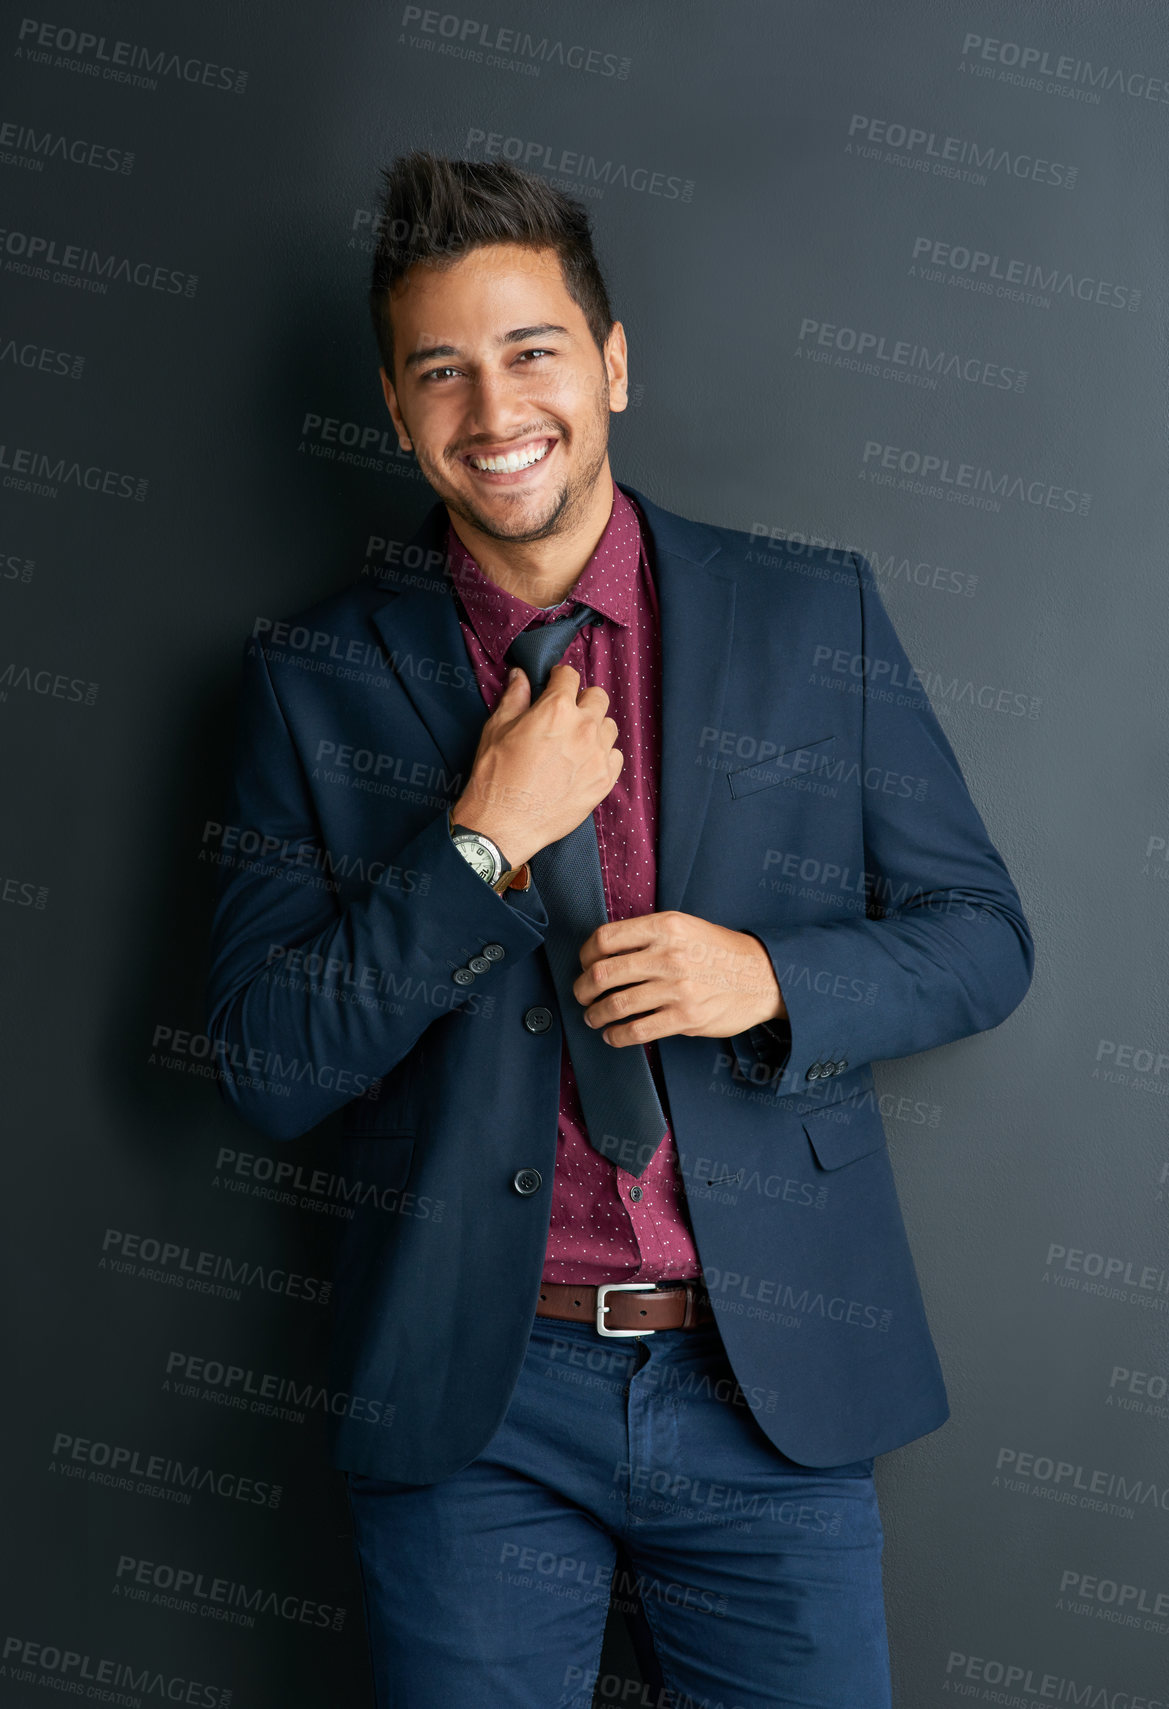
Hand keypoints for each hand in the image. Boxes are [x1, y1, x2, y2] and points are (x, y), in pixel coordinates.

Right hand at [450, 664, 621, 868]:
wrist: (504, 823)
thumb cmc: (496, 775)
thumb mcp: (497, 728)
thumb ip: (514, 697)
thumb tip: (520, 676)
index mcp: (556, 709)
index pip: (570, 675)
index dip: (559, 678)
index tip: (554, 685)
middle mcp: (584, 728)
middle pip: (598, 697)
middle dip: (582, 700)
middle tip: (566, 715)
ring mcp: (598, 755)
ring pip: (609, 727)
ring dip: (595, 728)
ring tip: (575, 742)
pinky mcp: (604, 781)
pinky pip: (615, 757)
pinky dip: (603, 756)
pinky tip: (583, 764)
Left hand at [570, 911, 786, 1045]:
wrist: (763, 976)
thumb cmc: (720, 951)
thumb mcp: (686, 927)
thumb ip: (648, 935)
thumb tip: (604, 953)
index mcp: (665, 927)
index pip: (605, 938)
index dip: (584, 954)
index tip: (583, 964)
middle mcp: (669, 955)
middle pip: (603, 973)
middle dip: (582, 989)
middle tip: (581, 995)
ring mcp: (677, 988)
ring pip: (616, 1005)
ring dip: (596, 1015)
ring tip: (593, 1017)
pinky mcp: (685, 1017)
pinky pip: (638, 1031)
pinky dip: (617, 1036)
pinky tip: (614, 1035)